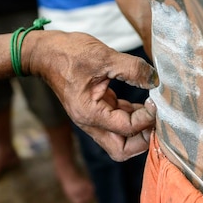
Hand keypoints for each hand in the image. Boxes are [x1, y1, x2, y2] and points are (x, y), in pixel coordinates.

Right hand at [26, 31, 158, 160]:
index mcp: (90, 113)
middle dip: (143, 139)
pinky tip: (143, 103)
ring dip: (139, 130)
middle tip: (157, 119)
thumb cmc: (69, 53)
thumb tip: (155, 79)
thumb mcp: (103, 56)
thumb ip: (132, 69)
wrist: (45, 52)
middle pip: (122, 150)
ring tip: (152, 109)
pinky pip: (119, 123)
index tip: (156, 102)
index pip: (127, 129)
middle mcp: (90, 122)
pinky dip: (132, 117)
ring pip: (121, 140)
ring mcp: (93, 119)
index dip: (146, 119)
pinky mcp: (97, 111)